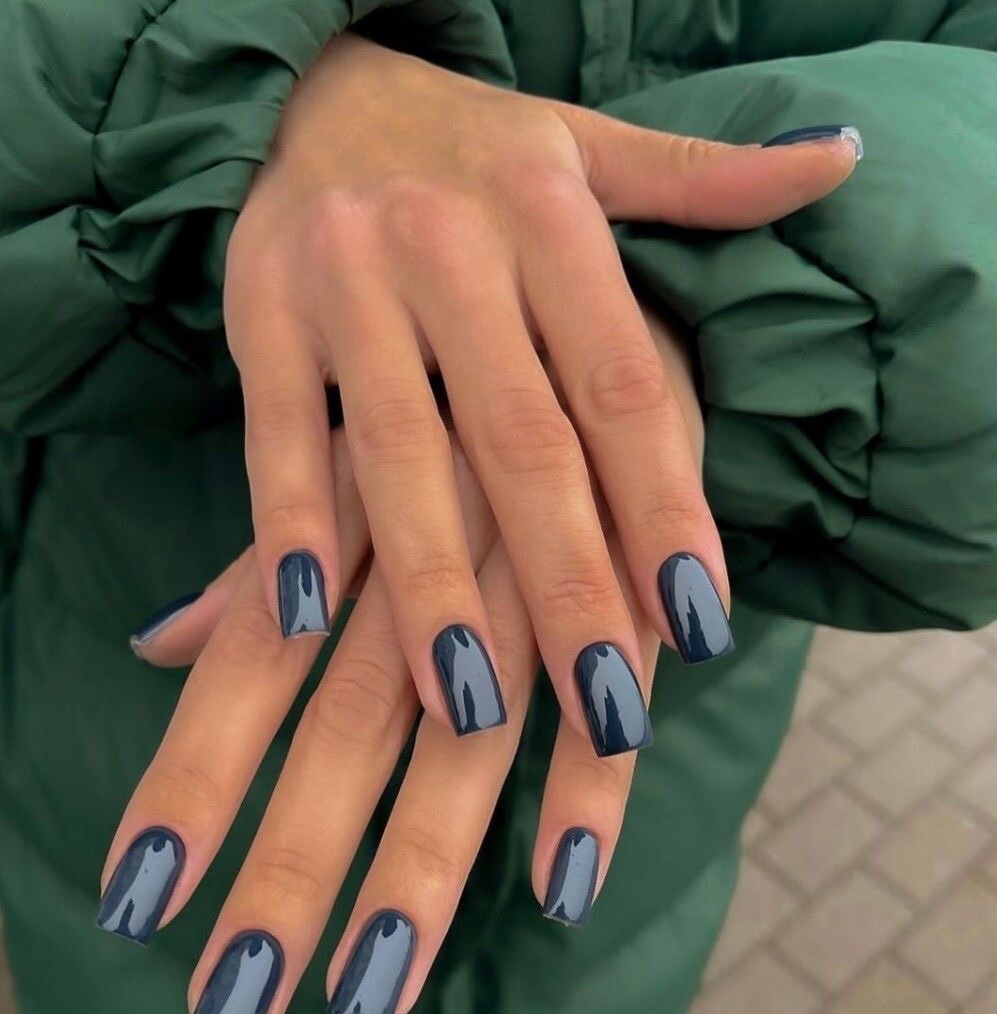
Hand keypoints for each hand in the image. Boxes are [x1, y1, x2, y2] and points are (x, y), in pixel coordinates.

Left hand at [100, 424, 657, 1013]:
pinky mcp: (637, 574)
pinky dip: (590, 784)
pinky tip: (560, 882)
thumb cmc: (466, 400)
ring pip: (474, 725)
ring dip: (425, 852)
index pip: (259, 655)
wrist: (615, 310)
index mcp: (356, 509)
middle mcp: (435, 544)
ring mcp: (538, 564)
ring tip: (373, 980)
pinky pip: (613, 693)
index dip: (198, 772)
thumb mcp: (353, 460)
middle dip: (294, 856)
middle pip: (352, 716)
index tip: (143, 894)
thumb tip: (155, 644)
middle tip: (238, 998)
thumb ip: (267, 563)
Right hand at [225, 33, 858, 751]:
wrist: (316, 86)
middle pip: (522, 444)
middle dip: (567, 585)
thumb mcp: (589, 148)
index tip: (699, 623)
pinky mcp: (260, 314)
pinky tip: (309, 616)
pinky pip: (279, 432)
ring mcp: (347, 284)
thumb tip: (830, 163)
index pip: (623, 386)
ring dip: (432, 585)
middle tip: (605, 709)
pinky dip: (290, 523)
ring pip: (400, 454)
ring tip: (466, 702)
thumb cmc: (472, 150)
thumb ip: (702, 180)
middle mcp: (450, 251)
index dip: (666, 507)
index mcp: (549, 218)